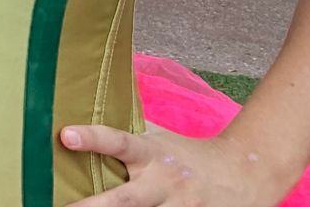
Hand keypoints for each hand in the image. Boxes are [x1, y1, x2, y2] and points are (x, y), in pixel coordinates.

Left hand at [62, 123, 292, 206]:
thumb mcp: (161, 139)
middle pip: (127, 199)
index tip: (65, 135)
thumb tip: (91, 110)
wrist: (244, 172)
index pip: (118, 142)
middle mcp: (163, 183)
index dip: (93, 138)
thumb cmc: (189, 155)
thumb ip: (130, 136)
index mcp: (152, 154)